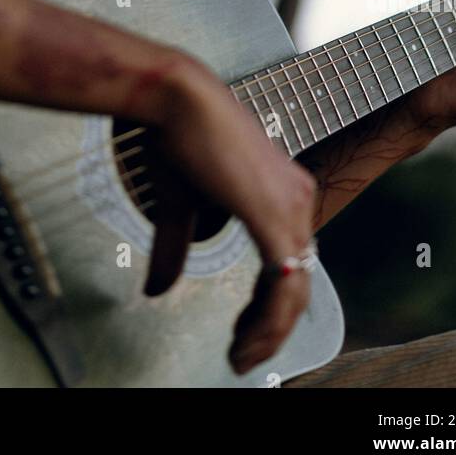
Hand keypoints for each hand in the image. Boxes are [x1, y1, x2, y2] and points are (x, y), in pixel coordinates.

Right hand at [144, 57, 316, 375]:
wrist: (177, 97)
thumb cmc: (178, 134)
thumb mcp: (179, 204)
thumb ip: (176, 248)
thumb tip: (157, 291)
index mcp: (281, 191)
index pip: (289, 262)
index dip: (268, 305)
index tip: (243, 332)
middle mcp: (297, 198)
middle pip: (299, 282)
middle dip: (272, 328)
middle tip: (243, 356)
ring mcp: (290, 206)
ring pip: (296, 291)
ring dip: (270, 333)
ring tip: (242, 357)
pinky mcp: (273, 215)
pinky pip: (283, 285)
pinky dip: (269, 321)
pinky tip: (248, 339)